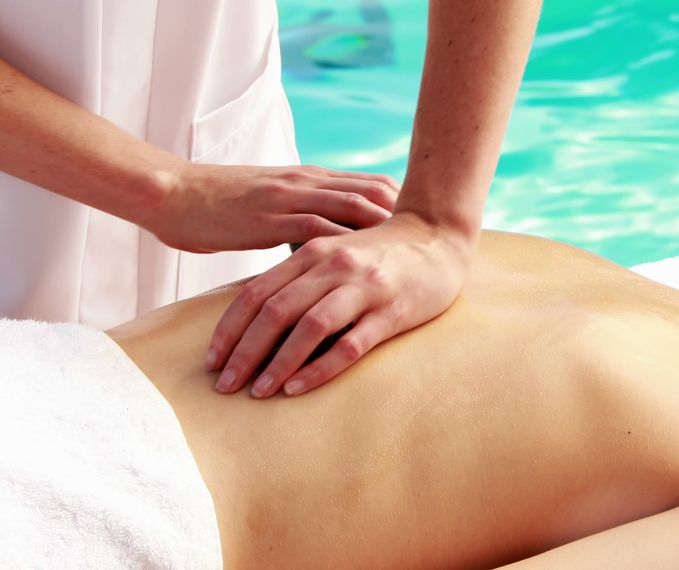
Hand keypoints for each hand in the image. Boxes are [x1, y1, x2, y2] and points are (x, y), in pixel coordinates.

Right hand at [142, 163, 399, 252]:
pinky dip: (345, 247)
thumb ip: (298, 214)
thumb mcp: (268, 204)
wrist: (173, 194)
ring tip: (412, 254)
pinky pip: (318, 230)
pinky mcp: (270, 217)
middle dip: (405, 214)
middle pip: (372, 192)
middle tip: (431, 240)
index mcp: (307, 179)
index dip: (398, 202)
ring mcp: (290, 197)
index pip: (367, 183)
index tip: (423, 223)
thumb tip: (324, 238)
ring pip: (353, 206)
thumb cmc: (216, 204)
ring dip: (385, 229)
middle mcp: (306, 183)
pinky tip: (364, 265)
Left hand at [206, 211, 473, 396]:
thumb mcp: (335, 253)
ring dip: (277, 363)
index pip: (257, 293)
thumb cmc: (382, 252)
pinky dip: (320, 367)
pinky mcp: (393, 310)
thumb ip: (301, 278)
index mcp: (313, 252)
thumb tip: (259, 320)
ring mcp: (364, 288)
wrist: (438, 236)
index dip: (229, 329)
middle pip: (275, 312)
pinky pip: (350, 343)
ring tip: (258, 392)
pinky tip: (299, 387)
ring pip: (309, 327)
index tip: (211, 360)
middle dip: (244, 352)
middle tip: (224, 386)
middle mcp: (334, 267)